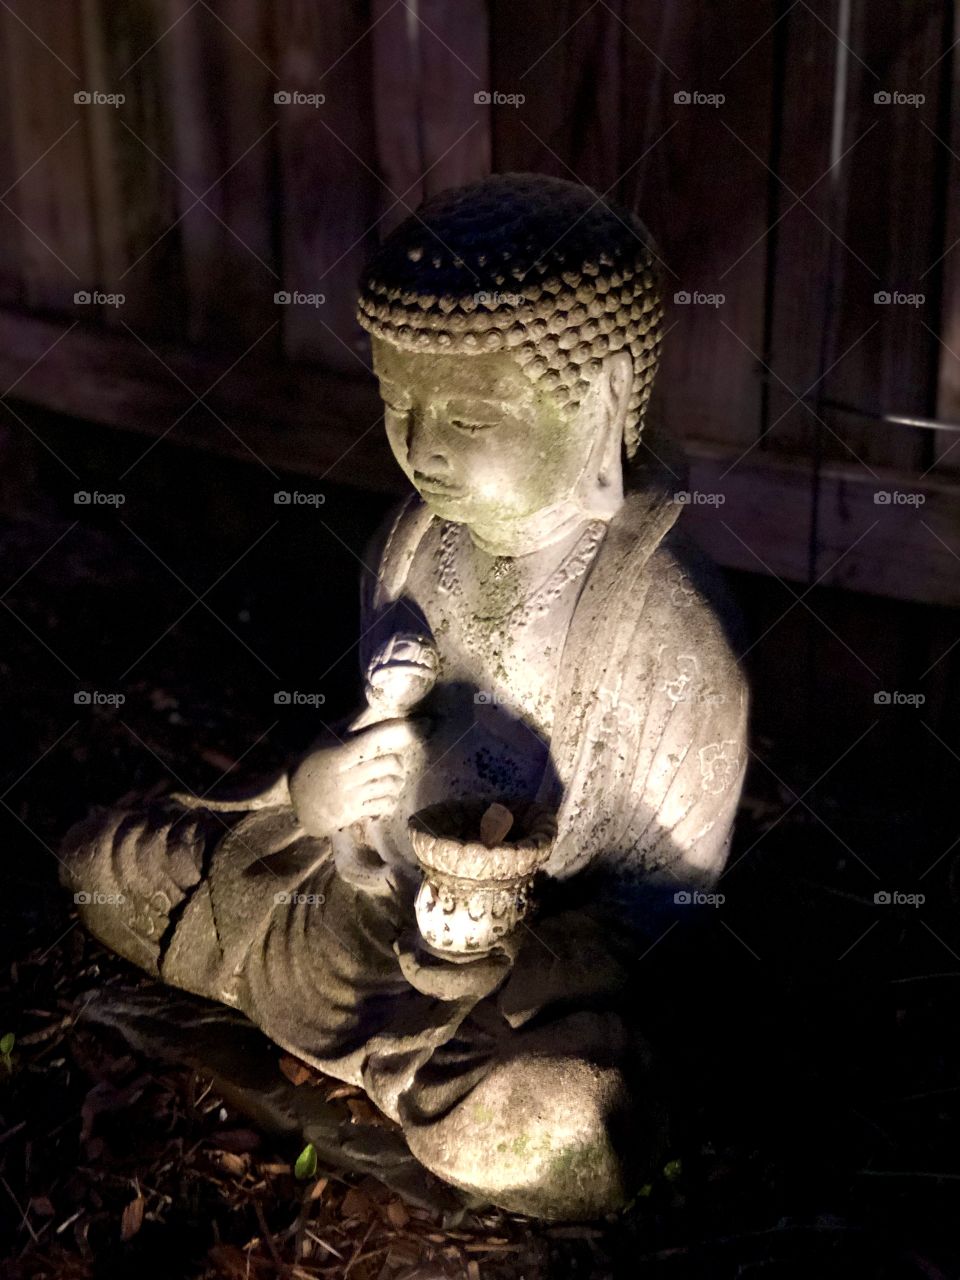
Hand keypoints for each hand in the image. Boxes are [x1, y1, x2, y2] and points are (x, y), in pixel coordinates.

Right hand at [289, 717, 422, 835]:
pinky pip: (385, 805)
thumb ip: (349, 725)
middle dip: (398, 761)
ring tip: (392, 778)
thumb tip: (372, 703)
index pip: (376, 738)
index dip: (402, 730)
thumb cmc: (313, 765)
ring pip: (390, 785)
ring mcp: (352, 796)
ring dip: (397, 781)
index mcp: (340, 753)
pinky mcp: (355, 813)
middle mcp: (348, 775)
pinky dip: (391, 799)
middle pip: (388, 763)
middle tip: (396, 761)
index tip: (424, 724)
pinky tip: (386, 796)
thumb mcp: (325, 740)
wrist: (297, 803)